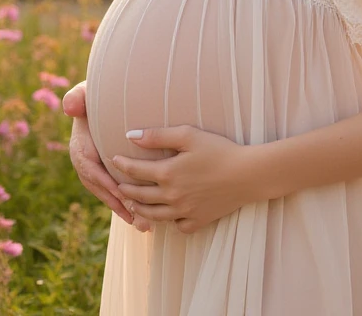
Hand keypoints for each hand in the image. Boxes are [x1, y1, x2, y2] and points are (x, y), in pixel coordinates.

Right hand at [64, 82, 152, 232]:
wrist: (101, 102)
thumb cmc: (96, 96)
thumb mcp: (86, 92)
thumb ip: (78, 96)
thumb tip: (71, 107)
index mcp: (80, 146)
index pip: (89, 167)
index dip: (103, 180)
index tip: (120, 192)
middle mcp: (85, 163)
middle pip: (99, 188)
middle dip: (117, 204)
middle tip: (135, 218)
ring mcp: (96, 171)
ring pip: (108, 195)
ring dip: (125, 210)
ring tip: (143, 225)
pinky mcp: (107, 175)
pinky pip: (115, 193)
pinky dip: (127, 205)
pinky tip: (143, 218)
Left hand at [110, 125, 260, 233]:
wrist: (247, 174)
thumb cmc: (219, 150)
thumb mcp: (188, 135)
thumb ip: (157, 135)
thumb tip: (130, 135)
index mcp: (167, 173)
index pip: (135, 171)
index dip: (122, 165)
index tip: (114, 159)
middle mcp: (171, 196)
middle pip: (140, 196)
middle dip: (125, 189)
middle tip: (118, 185)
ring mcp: (184, 211)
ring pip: (153, 215)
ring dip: (139, 208)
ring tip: (133, 202)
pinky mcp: (198, 221)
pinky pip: (177, 227)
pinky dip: (169, 222)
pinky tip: (167, 215)